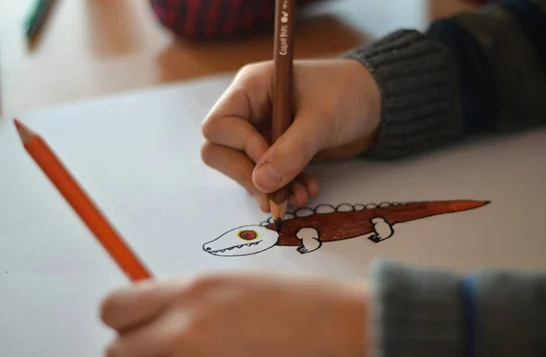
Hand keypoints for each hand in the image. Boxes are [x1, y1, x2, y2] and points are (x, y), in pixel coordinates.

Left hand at [100, 272, 368, 356]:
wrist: (339, 331)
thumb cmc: (299, 305)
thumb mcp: (234, 287)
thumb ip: (187, 301)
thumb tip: (154, 317)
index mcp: (194, 292)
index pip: (115, 306)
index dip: (123, 318)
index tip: (136, 324)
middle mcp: (186, 329)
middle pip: (116, 349)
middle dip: (135, 350)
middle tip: (164, 348)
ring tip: (193, 355)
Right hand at [201, 59, 380, 211]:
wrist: (376, 101)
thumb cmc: (348, 95)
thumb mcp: (321, 121)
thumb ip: (292, 150)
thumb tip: (260, 184)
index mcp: (251, 88)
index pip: (217, 126)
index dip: (239, 148)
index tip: (270, 160)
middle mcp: (249, 109)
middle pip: (220, 150)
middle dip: (248, 176)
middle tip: (276, 194)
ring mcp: (260, 130)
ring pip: (243, 168)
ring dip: (268, 188)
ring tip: (301, 196)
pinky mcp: (275, 149)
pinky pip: (265, 175)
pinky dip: (282, 187)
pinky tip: (306, 190)